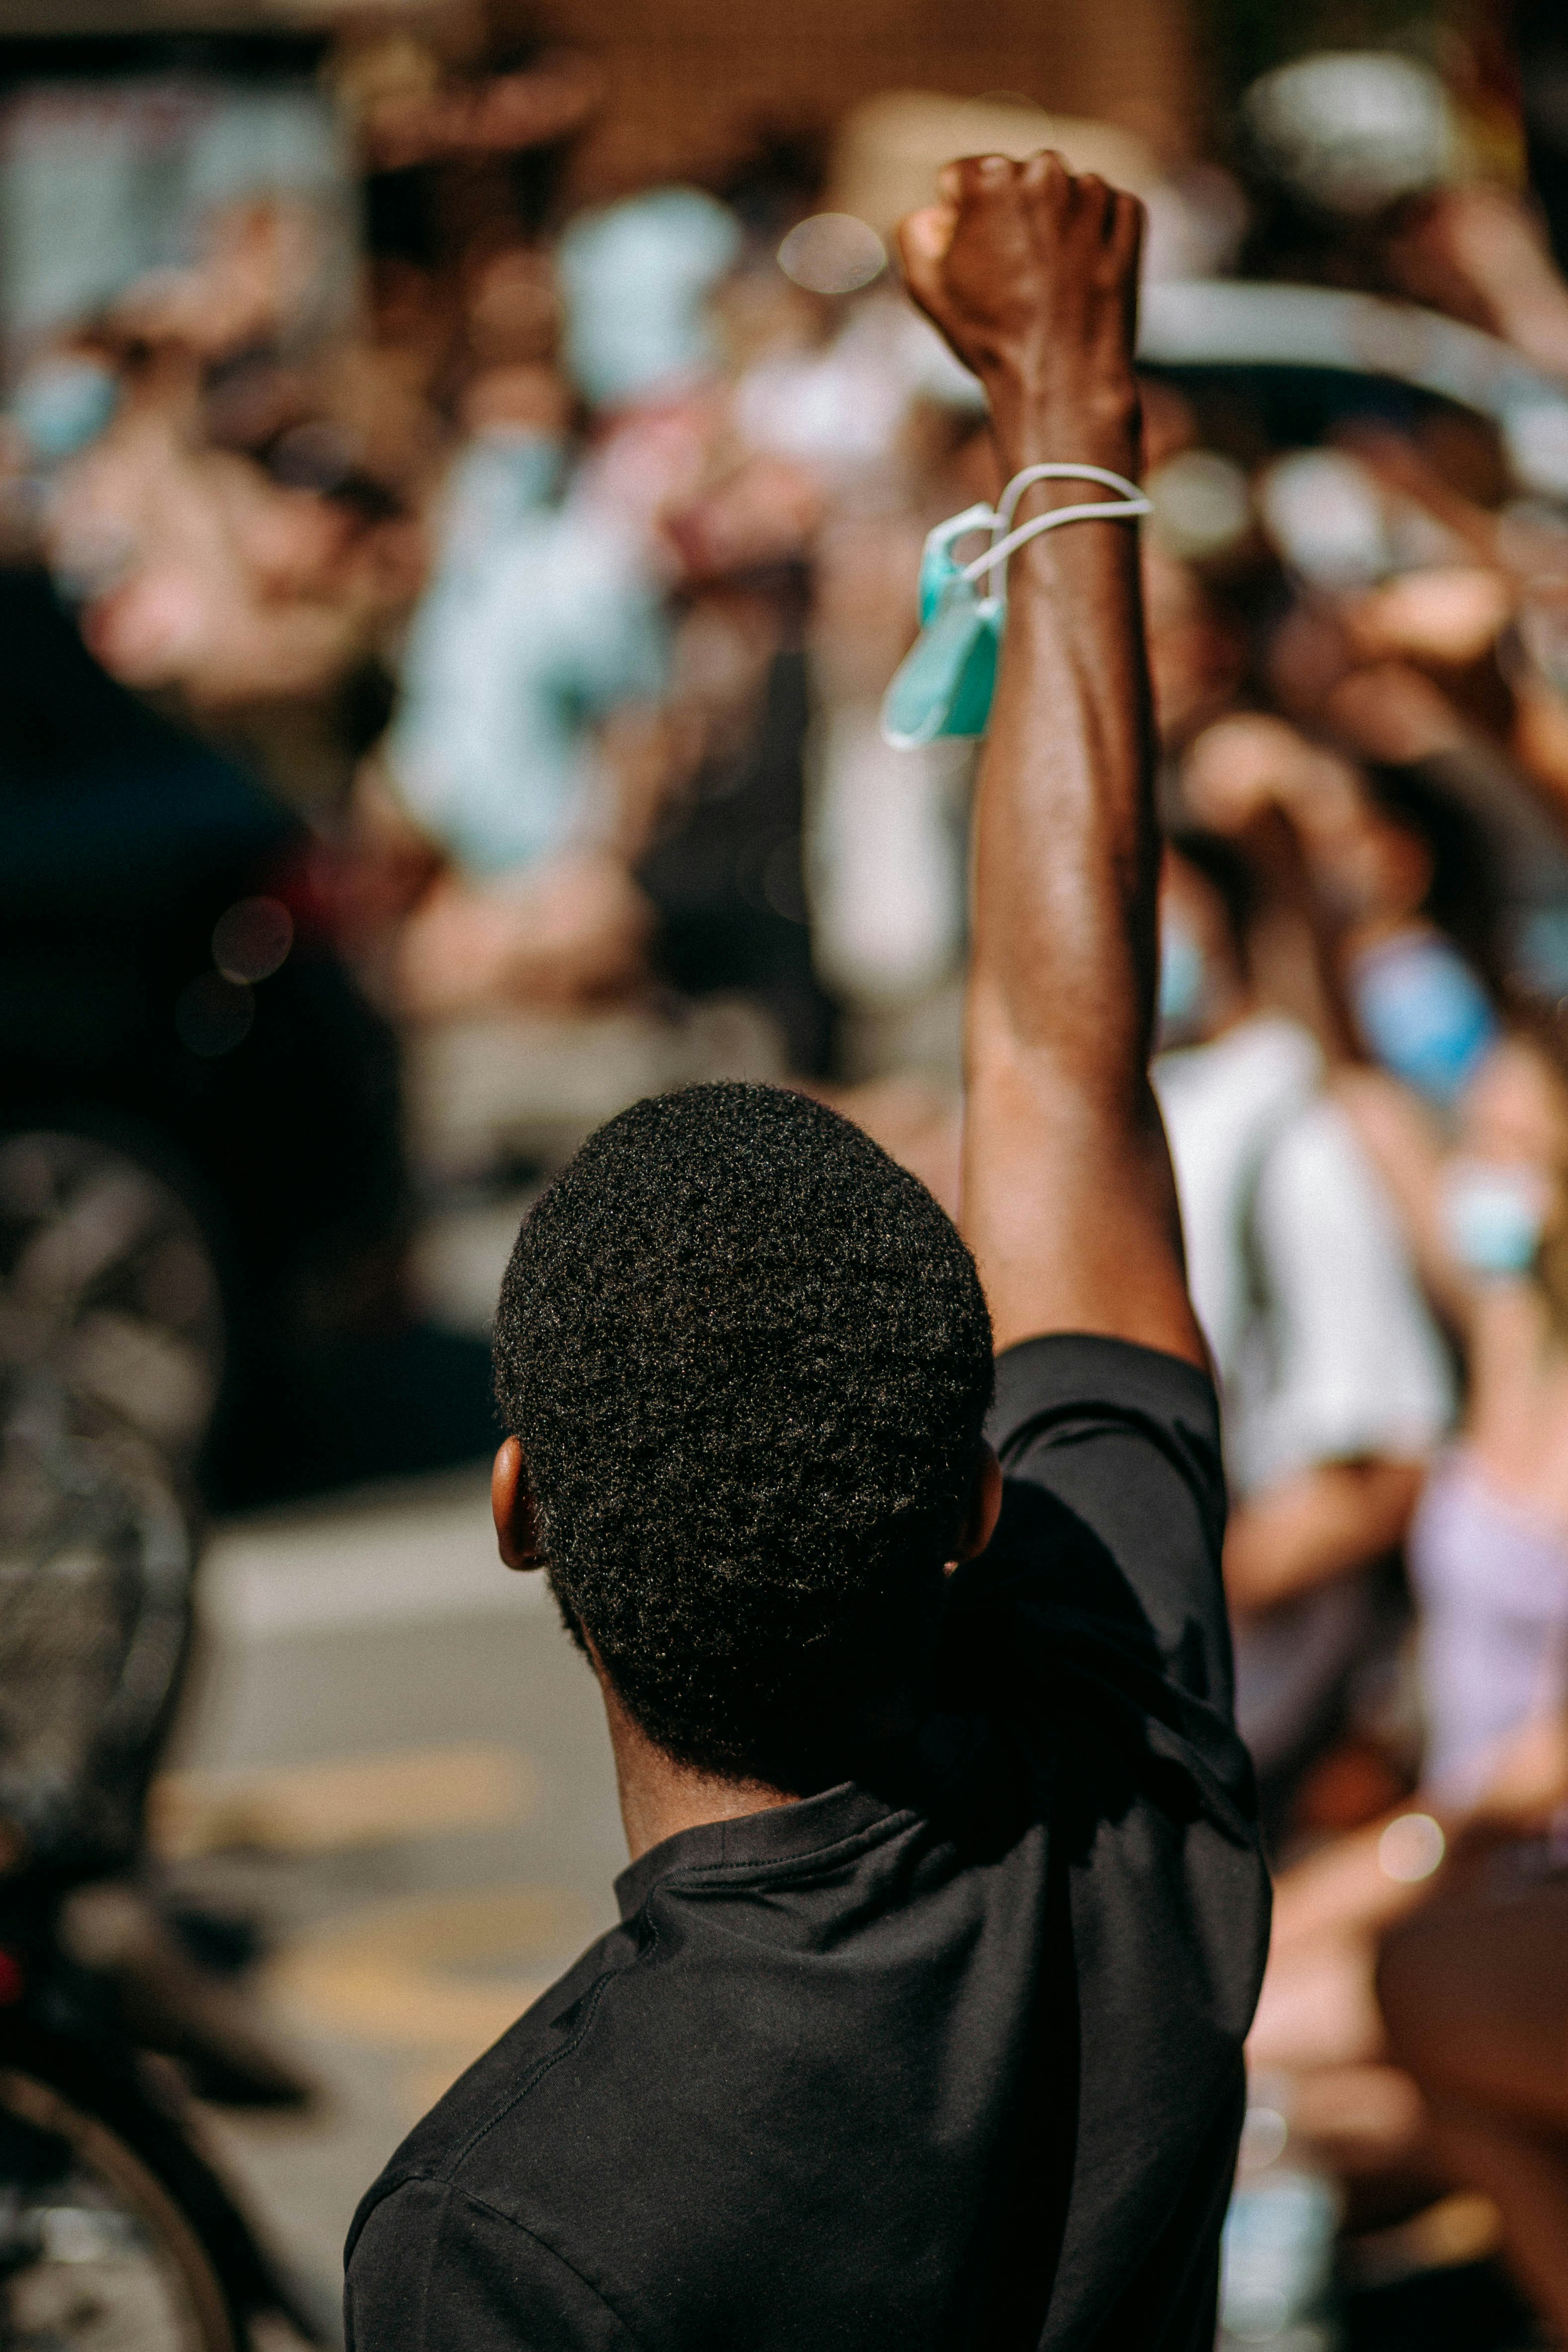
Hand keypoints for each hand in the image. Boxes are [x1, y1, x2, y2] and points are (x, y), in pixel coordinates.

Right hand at [897, 152, 1142, 468]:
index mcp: (989, 177)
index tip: (976, 263)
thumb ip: (914, 231)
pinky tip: (1079, 278)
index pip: (962, 179)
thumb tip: (936, 212)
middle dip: (1009, 218)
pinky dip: (1091, 237)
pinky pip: (1101, 211)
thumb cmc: (992, 337)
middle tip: (1012, 277)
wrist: (1063, 379)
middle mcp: (1043, 169)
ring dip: (1051, 225)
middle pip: (1013, 182)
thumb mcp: (927, 286)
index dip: (960, 223)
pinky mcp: (1126, 212)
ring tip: (1048, 282)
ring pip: (1058, 195)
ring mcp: (1090, 189)